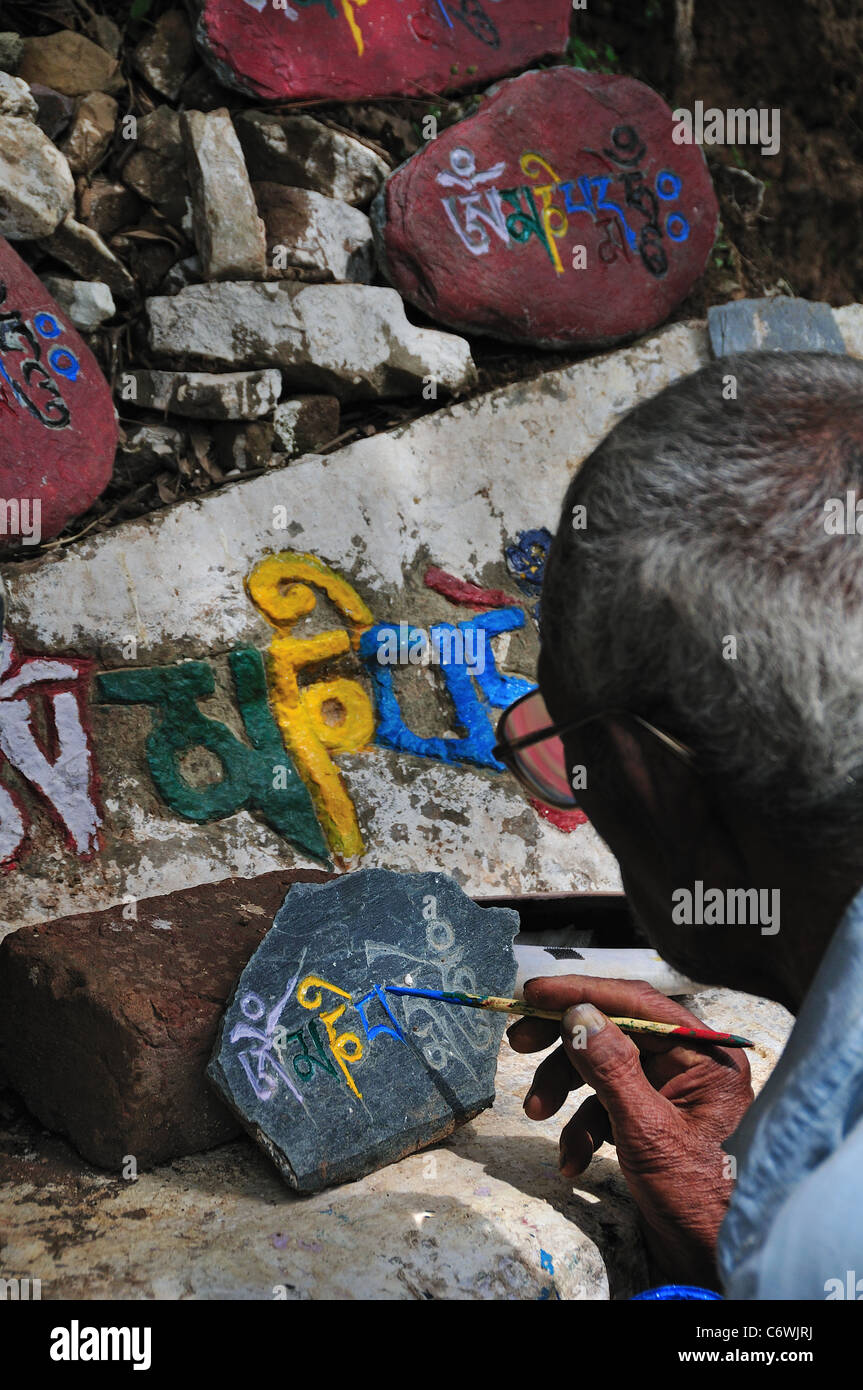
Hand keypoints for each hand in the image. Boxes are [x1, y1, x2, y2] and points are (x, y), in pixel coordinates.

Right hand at [508, 975, 753, 1286]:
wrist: (714, 1261)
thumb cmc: (699, 1198)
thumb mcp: (649, 1131)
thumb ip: (613, 1069)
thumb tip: (578, 1014)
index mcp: (705, 1054)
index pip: (637, 1003)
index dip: (581, 993)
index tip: (532, 994)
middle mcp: (689, 1064)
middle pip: (614, 1032)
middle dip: (564, 1045)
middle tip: (518, 1042)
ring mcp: (669, 1093)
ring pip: (602, 1070)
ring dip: (565, 1093)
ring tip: (538, 1115)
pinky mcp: (650, 1122)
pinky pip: (606, 1107)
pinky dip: (582, 1129)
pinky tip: (573, 1162)